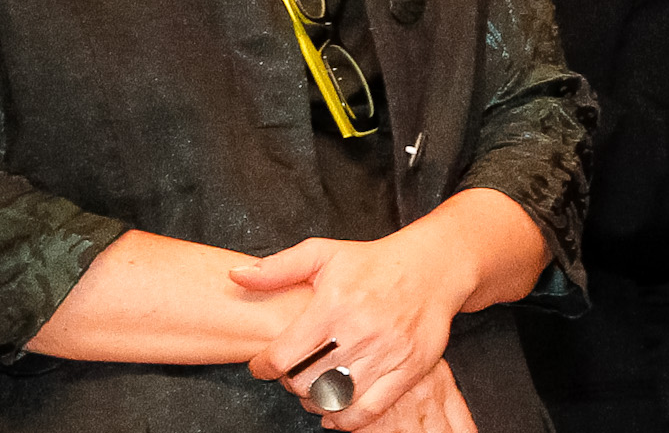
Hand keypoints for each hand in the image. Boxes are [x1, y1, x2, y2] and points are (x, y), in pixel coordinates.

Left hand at [236, 229, 469, 432]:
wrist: (433, 267)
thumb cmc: (374, 262)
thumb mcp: (324, 253)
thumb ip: (278, 268)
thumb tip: (235, 276)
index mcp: (335, 304)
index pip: (284, 355)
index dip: (264, 367)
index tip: (263, 365)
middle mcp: (361, 330)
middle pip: (306, 382)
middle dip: (290, 383)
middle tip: (291, 374)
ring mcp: (387, 352)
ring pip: (335, 398)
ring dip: (315, 401)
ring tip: (313, 389)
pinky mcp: (410, 368)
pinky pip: (369, 410)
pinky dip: (346, 420)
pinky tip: (335, 414)